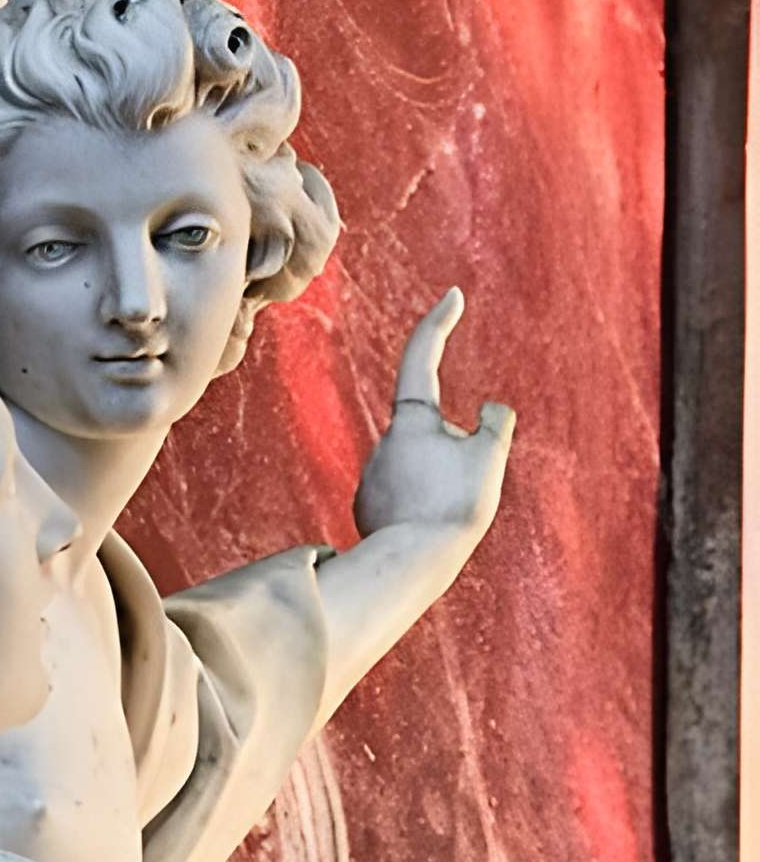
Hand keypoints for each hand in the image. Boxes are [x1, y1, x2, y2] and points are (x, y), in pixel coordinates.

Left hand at [353, 289, 515, 544]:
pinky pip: (403, 498)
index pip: (421, 356)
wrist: (414, 565)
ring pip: (419, 470)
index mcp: (411, 418)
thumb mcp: (489, 457)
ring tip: (443, 518)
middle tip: (463, 492)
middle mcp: (383, 442)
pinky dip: (420, 507)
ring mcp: (370, 476)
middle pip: (431, 433)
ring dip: (437, 486)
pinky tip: (424, 533)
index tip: (451, 296)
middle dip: (453, 455)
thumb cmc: (454, 507)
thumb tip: (491, 412)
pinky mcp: (366, 508)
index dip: (437, 323)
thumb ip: (495, 425)